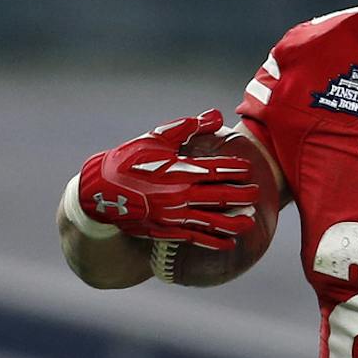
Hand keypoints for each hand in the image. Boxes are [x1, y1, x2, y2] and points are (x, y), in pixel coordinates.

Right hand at [77, 111, 259, 248]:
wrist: (100, 192)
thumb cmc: (129, 160)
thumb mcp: (156, 138)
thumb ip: (188, 127)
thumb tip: (217, 115)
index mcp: (178, 170)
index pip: (215, 170)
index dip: (235, 170)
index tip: (249, 169)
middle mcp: (179, 195)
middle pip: (219, 196)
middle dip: (241, 196)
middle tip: (257, 193)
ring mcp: (174, 215)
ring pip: (212, 221)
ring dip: (233, 222)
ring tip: (250, 222)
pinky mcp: (167, 230)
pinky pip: (196, 237)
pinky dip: (213, 240)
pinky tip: (229, 242)